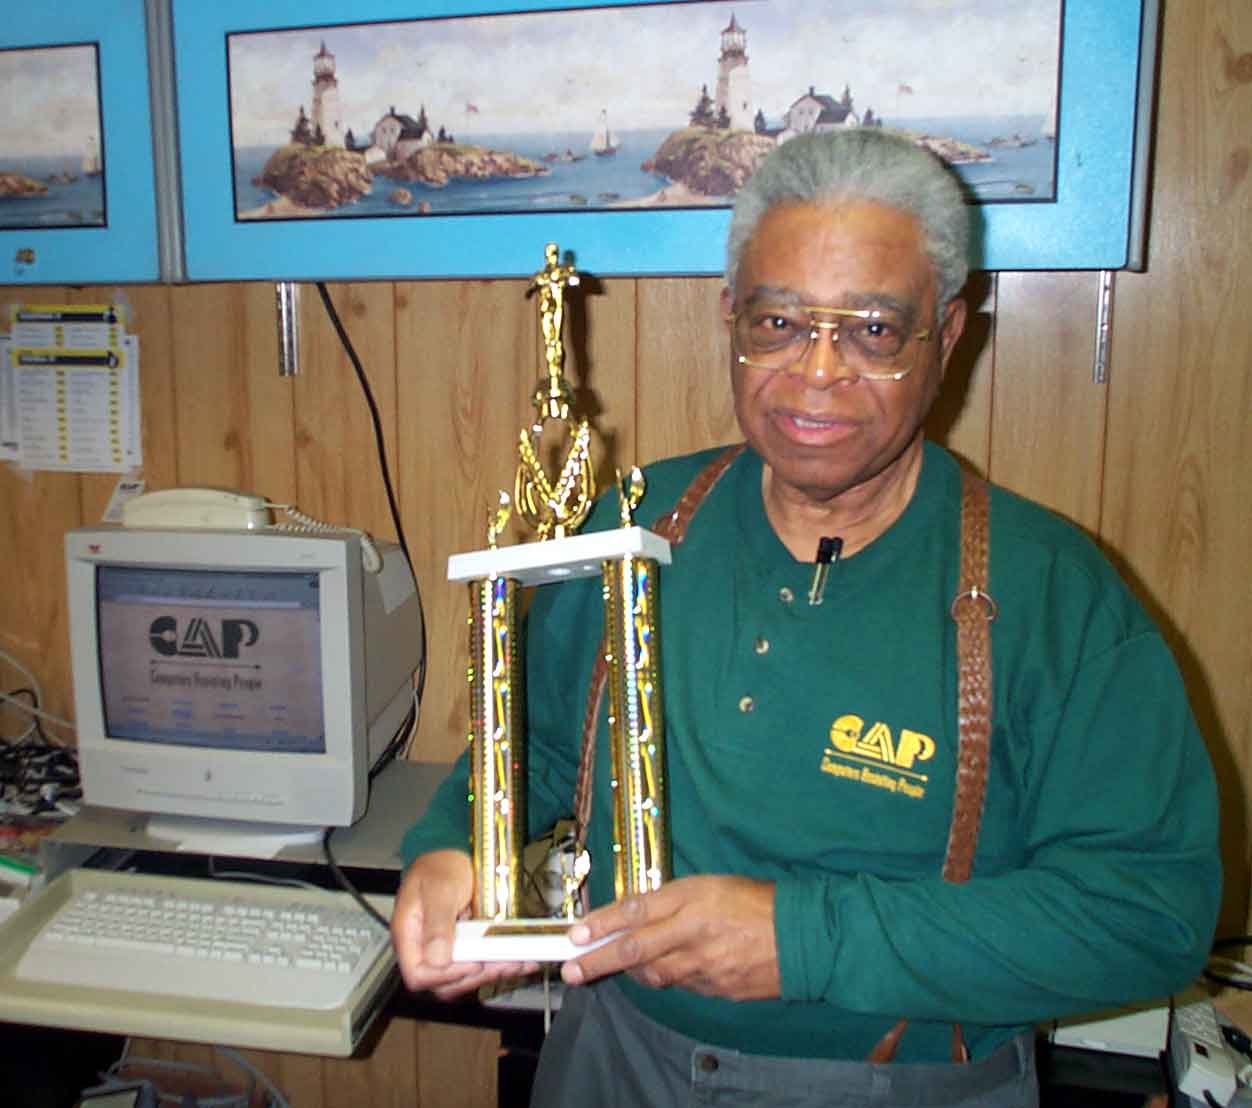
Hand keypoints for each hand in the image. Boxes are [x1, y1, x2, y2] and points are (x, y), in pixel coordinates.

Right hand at [390, 849, 536, 998]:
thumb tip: (437, 959)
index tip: (470, 963)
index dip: (443, 976)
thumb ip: (437, 924)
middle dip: (475, 977)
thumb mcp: (439, 890)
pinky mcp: (464, 946)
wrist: (455, 850)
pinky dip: (498, 964)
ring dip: (491, 973)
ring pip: (464, 978)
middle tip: (501, 963)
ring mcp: (446, 948)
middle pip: (443, 983)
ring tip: (516, 962)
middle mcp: (426, 947)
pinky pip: (478, 965)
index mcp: (409, 935)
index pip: (418, 974)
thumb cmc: (440, 865)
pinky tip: (518, 960)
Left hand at [560, 875, 779, 1000]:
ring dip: (628, 972)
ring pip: (654, 974)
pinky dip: (665, 978)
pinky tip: (660, 971)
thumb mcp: (711, 884)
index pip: (637, 910)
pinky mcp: (716, 990)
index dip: (603, 922)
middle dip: (598, 960)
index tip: (577, 933)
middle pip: (635, 949)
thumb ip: (673, 899)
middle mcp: (694, 934)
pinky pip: (681, 985)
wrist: (802, 936)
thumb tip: (637, 912)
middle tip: (571, 969)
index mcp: (693, 899)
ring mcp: (704, 967)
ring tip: (610, 967)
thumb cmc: (756, 900)